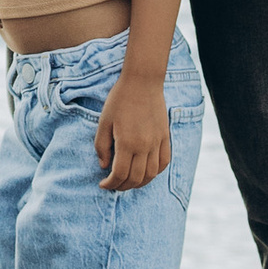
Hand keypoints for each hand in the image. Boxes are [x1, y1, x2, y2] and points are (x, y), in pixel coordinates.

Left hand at [95, 75, 171, 192]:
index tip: (103, 184)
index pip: (120, 174)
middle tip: (113, 185)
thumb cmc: (120, 100)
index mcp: (127, 143)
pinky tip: (146, 172)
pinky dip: (155, 173)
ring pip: (151, 175)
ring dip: (139, 183)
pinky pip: (164, 163)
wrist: (142, 82)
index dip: (110, 184)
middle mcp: (144, 146)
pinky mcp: (165, 137)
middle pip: (136, 178)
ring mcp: (157, 143)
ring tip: (128, 182)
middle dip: (123, 186)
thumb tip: (104, 166)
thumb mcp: (104, 121)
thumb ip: (102, 146)